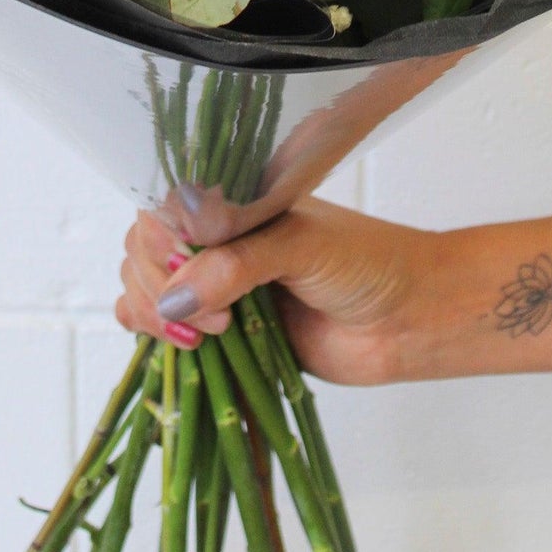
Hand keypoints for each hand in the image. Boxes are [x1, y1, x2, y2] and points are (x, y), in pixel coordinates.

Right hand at [115, 198, 433, 385]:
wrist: (410, 319)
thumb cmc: (369, 264)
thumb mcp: (302, 246)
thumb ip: (237, 265)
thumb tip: (174, 299)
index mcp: (232, 200)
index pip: (159, 209)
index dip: (157, 243)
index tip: (183, 271)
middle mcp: (216, 239)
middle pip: (141, 253)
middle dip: (160, 288)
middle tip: (217, 320)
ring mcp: (215, 286)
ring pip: (144, 293)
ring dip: (158, 318)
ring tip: (212, 337)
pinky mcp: (222, 333)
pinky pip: (164, 334)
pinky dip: (159, 343)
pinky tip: (187, 351)